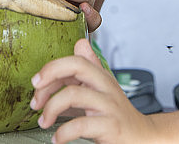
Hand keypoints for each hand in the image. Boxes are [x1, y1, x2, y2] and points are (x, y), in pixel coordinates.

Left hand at [31, 39, 155, 143]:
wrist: (142, 138)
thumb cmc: (117, 116)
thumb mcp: (103, 89)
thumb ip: (88, 68)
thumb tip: (79, 44)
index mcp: (101, 76)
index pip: (75, 60)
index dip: (52, 68)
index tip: (36, 82)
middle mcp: (106, 86)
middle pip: (77, 66)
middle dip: (50, 76)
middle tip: (35, 99)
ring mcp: (109, 105)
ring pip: (74, 95)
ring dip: (51, 109)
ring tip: (44, 121)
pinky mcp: (111, 126)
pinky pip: (81, 125)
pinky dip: (63, 133)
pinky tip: (57, 138)